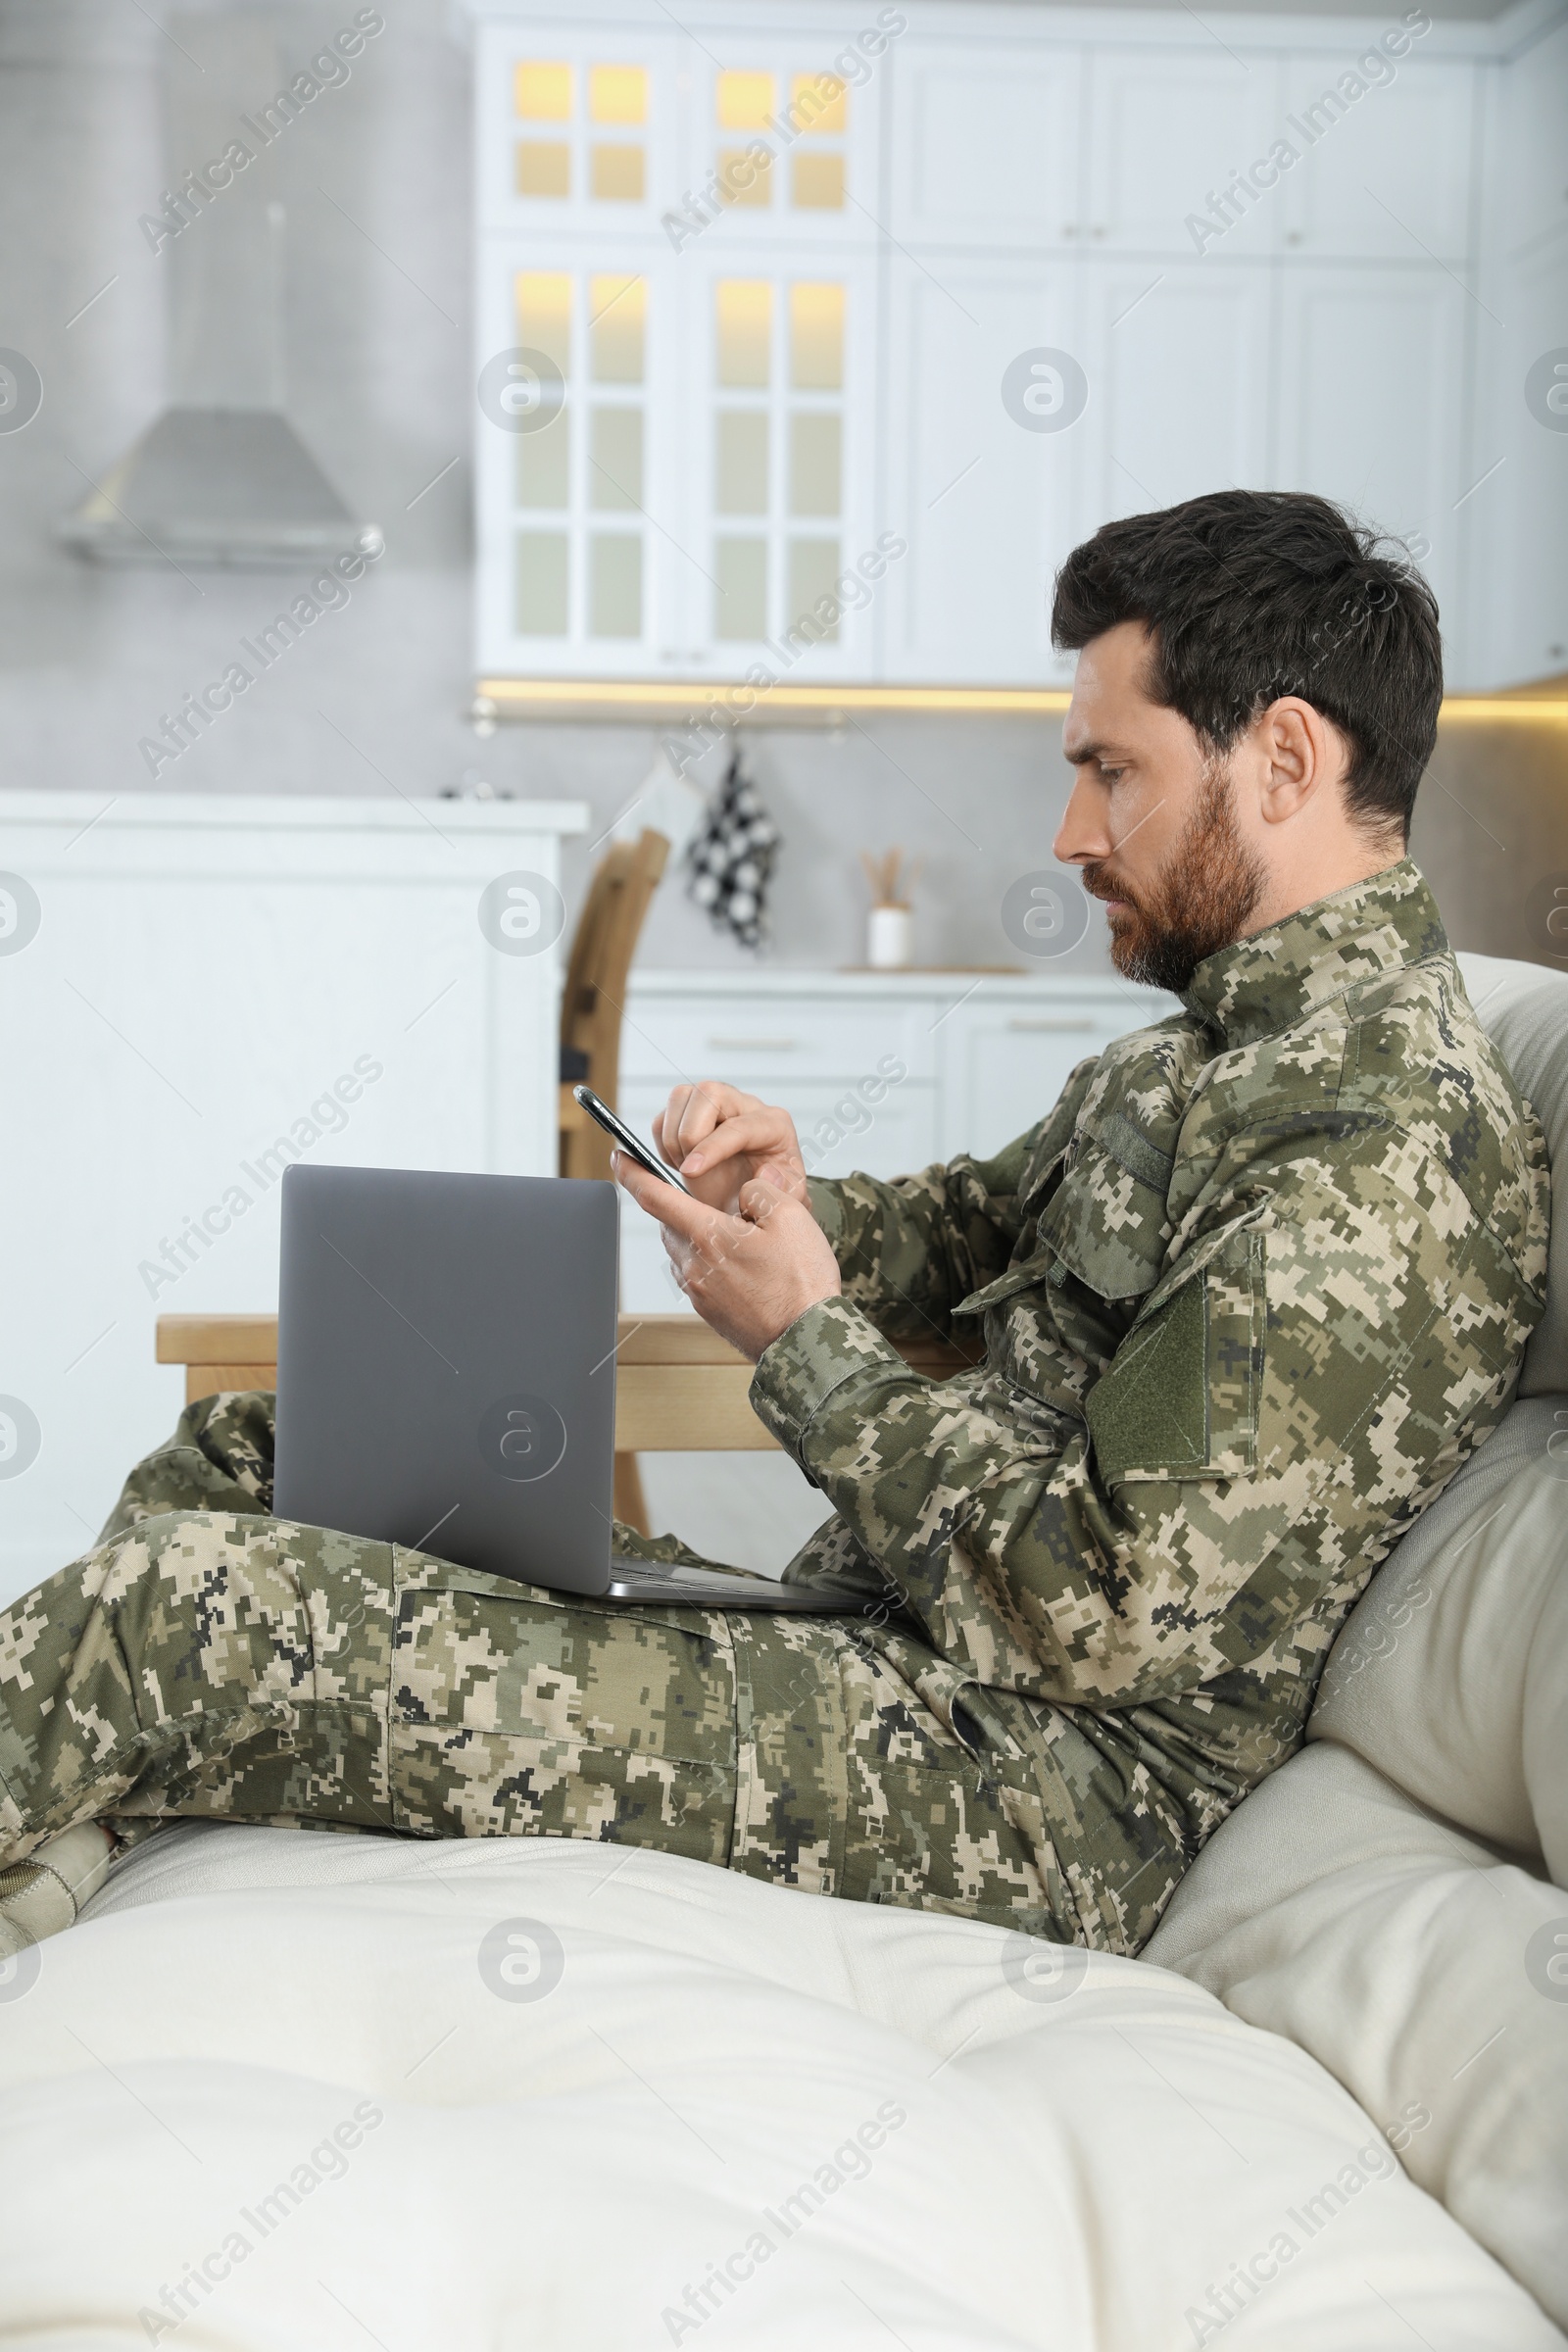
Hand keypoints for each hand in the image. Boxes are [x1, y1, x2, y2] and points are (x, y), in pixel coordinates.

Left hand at [614, 1152, 839, 1362]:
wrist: (806, 1342)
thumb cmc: (800, 1282)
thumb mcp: (791, 1216)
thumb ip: (760, 1190)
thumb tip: (744, 1192)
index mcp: (706, 1236)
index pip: (654, 1195)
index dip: (632, 1172)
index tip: (618, 1156)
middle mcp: (692, 1265)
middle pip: (670, 1223)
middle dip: (677, 1203)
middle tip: (697, 1191)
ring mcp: (699, 1292)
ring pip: (684, 1249)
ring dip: (696, 1233)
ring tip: (729, 1229)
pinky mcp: (709, 1312)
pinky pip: (697, 1274)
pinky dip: (707, 1259)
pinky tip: (737, 1261)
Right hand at [652, 1083, 807, 1215]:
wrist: (753, 1194)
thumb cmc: (769, 1193)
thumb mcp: (787, 1199)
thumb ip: (784, 1190)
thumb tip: (765, 1173)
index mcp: (774, 1124)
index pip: (738, 1127)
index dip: (710, 1149)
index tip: (690, 1172)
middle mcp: (745, 1106)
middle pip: (708, 1094)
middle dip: (689, 1135)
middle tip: (690, 1171)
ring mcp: (716, 1105)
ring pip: (681, 1096)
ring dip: (672, 1136)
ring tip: (684, 1167)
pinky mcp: (691, 1113)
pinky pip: (663, 1116)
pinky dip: (662, 1142)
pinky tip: (679, 1163)